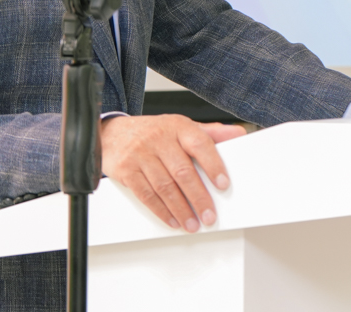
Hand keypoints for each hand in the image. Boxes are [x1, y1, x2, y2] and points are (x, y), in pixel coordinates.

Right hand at [100, 114, 245, 232]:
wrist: (113, 133)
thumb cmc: (153, 132)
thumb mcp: (181, 127)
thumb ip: (209, 133)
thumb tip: (238, 134)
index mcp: (178, 126)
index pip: (199, 144)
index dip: (213, 165)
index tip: (223, 184)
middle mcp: (159, 139)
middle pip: (182, 171)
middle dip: (198, 197)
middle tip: (209, 215)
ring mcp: (141, 154)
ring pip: (164, 186)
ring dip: (180, 209)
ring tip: (192, 223)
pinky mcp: (126, 170)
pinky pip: (146, 194)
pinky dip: (160, 211)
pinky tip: (172, 220)